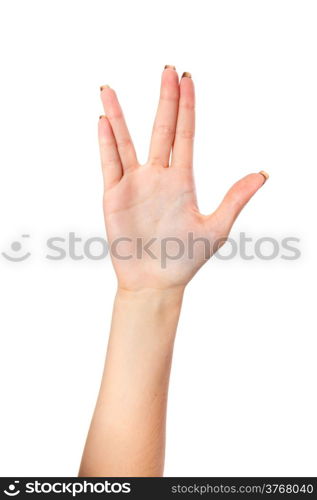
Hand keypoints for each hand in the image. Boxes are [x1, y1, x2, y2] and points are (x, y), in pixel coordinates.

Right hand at [99, 67, 267, 290]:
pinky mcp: (114, 195)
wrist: (154, 282)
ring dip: (119, 115)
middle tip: (167, 70)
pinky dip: (105, 143)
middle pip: (161, 129)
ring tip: (110, 89)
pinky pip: (109, 164)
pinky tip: (103, 121)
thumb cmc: (185, 259)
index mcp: (182, 180)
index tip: (187, 79)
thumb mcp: (216, 228)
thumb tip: (263, 174)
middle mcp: (158, 176)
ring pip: (126, 141)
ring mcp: (135, 184)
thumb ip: (235, 198)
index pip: (186, 134)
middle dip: (165, 99)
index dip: (187, 106)